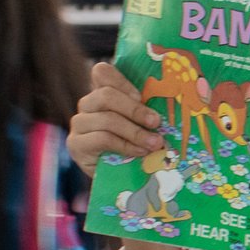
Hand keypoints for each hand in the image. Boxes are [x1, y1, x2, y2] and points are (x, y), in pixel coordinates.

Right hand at [68, 61, 162, 177]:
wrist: (119, 177)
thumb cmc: (135, 144)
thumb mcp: (142, 124)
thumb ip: (146, 110)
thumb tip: (173, 101)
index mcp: (103, 93)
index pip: (102, 72)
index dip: (122, 81)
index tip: (142, 96)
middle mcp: (87, 105)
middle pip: (106, 95)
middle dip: (135, 109)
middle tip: (156, 122)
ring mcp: (79, 124)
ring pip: (107, 119)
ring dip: (135, 132)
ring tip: (155, 143)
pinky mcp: (76, 145)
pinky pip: (102, 139)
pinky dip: (126, 145)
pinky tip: (140, 152)